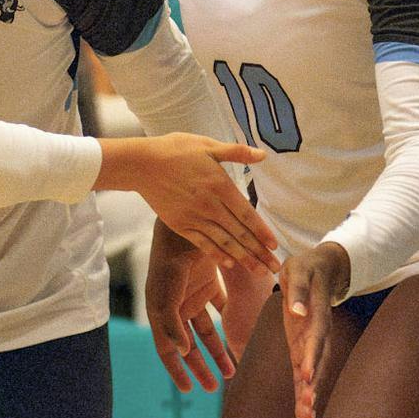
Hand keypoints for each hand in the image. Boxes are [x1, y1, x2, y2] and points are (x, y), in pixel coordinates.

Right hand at [97, 134, 276, 274]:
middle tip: (275, 268)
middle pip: (239, 233)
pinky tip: (230, 263)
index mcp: (220, 185)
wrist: (142, 164)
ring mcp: (194, 218)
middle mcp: (210, 205)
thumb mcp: (207, 145)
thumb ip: (236, 152)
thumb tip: (262, 155)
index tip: (275, 246)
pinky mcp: (181, 225)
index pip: (247, 214)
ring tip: (259, 272)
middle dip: (259, 252)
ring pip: (224, 243)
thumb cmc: (176, 150)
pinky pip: (203, 244)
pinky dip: (218, 254)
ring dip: (244, 259)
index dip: (262, 232)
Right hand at [144, 222, 234, 392]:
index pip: (167, 350)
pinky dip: (227, 326)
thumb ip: (172, 322)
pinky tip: (239, 340)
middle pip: (188, 346)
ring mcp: (192, 296)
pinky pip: (219, 311)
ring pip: (205, 333)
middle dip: (200, 367)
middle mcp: (175, 308)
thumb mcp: (168, 292)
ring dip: (216, 352)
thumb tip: (183, 350)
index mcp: (160, 313)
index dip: (177, 371)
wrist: (186, 226)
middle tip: (213, 387)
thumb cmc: (172, 260)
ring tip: (229, 372)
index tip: (190, 390)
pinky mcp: (208, 285)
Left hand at [280, 242, 350, 417]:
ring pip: (313, 371)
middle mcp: (317, 332)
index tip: (306, 376)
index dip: (311, 356)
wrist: (319, 268)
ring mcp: (311, 341)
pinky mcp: (303, 346)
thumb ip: (298, 291)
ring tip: (306, 417)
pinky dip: (303, 390)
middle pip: (317, 361)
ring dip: (310, 393)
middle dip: (312, 385)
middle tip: (307, 408)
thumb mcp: (299, 270)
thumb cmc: (305, 268)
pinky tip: (303, 411)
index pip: (314, 338)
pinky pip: (304, 371)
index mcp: (316, 314)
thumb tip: (297, 311)